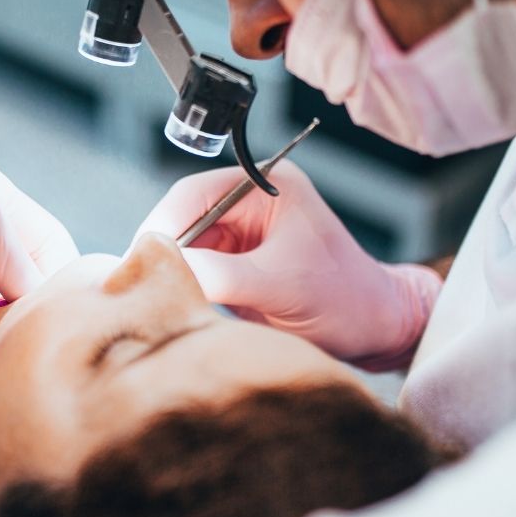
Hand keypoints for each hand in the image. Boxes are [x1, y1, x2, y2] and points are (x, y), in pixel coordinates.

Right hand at [135, 160, 439, 369]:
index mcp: (266, 186)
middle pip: (181, 219)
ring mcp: (242, 236)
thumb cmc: (345, 300)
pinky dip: (183, 289)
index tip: (138, 259)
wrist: (377, 330)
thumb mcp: (281, 286)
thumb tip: (165, 269)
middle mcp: (249, 203)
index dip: (162, 225)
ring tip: (155, 300)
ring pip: (183, 248)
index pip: (193, 194)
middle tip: (138, 286)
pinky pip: (195, 271)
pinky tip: (175, 307)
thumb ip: (222, 276)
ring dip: (170, 273)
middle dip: (162, 252)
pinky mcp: (236, 266)